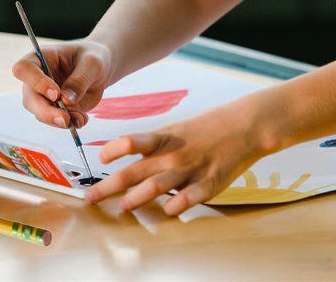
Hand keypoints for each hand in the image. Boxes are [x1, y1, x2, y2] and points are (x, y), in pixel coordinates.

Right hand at [12, 40, 112, 128]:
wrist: (103, 67)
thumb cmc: (94, 56)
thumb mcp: (93, 63)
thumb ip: (80, 80)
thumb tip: (66, 100)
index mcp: (41, 57)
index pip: (24, 69)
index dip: (36, 82)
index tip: (56, 93)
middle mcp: (37, 78)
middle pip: (29, 98)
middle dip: (46, 112)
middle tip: (65, 119)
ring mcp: (43, 95)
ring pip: (40, 113)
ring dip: (59, 120)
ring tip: (81, 118)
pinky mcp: (54, 108)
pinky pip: (55, 120)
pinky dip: (69, 123)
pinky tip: (82, 119)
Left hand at [84, 99, 266, 216]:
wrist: (245, 124)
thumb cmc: (209, 127)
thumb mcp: (178, 129)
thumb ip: (156, 145)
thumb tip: (129, 155)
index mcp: (165, 138)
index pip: (131, 141)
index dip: (112, 150)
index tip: (100, 160)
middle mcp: (173, 154)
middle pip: (135, 170)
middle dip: (108, 186)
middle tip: (89, 197)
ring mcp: (191, 169)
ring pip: (158, 185)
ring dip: (138, 197)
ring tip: (123, 206)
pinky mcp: (210, 183)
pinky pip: (191, 197)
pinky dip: (179, 204)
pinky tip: (170, 211)